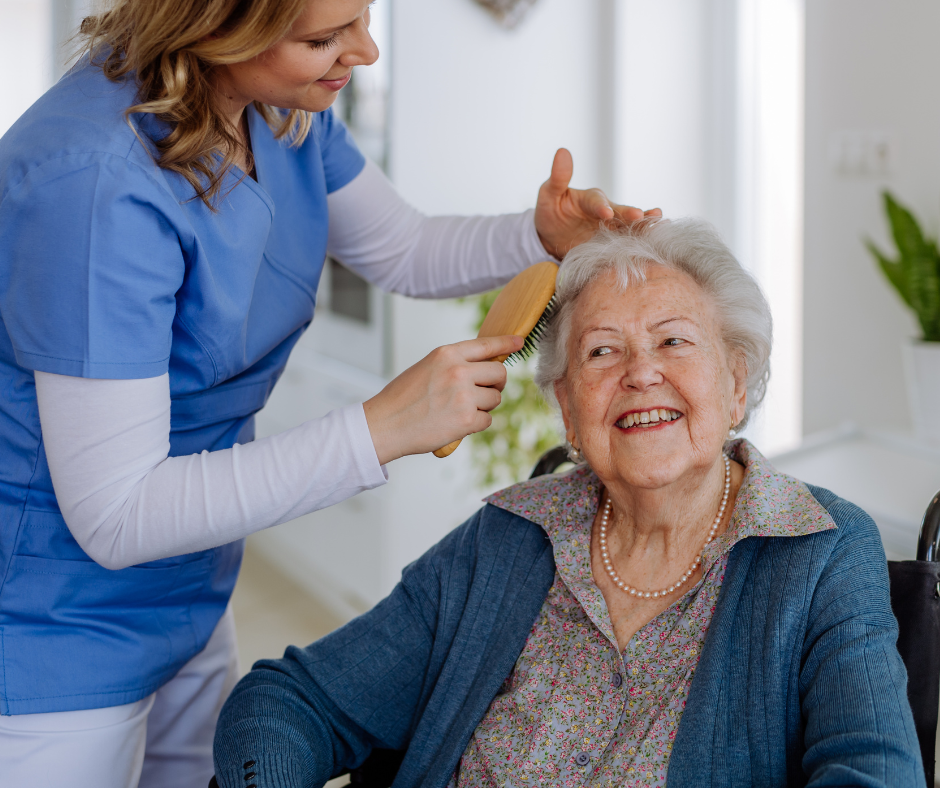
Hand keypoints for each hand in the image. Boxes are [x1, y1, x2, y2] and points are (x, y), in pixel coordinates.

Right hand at [363, 335, 523, 464]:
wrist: (384, 424)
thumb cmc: (402, 399)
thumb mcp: (426, 368)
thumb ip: (453, 364)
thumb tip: (482, 368)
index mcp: (446, 354)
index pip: (486, 345)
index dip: (506, 343)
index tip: (519, 342)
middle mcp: (458, 371)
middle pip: (499, 374)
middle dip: (495, 384)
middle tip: (483, 393)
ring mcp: (464, 395)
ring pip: (495, 399)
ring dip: (484, 406)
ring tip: (459, 410)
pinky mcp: (467, 419)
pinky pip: (487, 420)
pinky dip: (475, 424)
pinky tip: (455, 424)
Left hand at [534, 148, 662, 259]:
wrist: (552, 236)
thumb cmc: (551, 211)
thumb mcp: (549, 194)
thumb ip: (558, 178)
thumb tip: (562, 151)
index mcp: (591, 199)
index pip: (597, 201)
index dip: (602, 207)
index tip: (606, 213)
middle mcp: (606, 211)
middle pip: (620, 213)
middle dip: (630, 215)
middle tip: (641, 216)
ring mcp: (611, 228)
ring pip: (630, 226)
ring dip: (644, 226)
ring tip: (661, 224)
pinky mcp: (612, 244)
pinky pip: (627, 243)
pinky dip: (640, 242)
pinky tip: (657, 241)